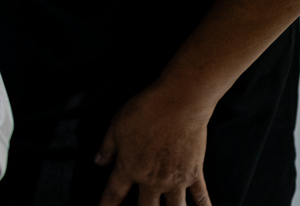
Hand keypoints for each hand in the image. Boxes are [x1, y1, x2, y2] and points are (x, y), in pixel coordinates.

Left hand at [96, 83, 214, 205]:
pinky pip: (200, 197)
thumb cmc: (145, 111)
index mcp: (129, 167)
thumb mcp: (116, 126)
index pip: (114, 193)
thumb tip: (98, 163)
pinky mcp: (193, 175)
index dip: (105, 205)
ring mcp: (174, 180)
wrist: (178, 104)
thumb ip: (107, 148)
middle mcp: (151, 180)